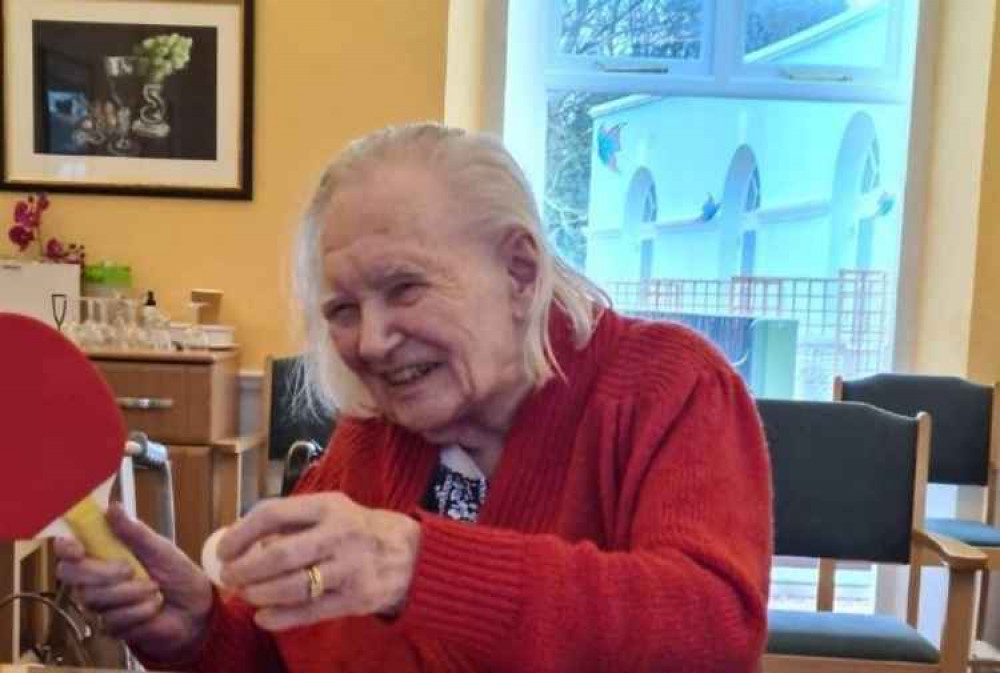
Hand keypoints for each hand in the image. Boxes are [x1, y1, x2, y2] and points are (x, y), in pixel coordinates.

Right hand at [54, 503, 212, 660]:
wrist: (195, 607)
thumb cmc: (176, 573)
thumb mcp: (159, 548)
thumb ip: (134, 532)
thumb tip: (113, 507)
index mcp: (105, 554)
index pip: (69, 551)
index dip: (66, 548)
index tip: (78, 550)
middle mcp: (96, 579)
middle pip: (72, 575)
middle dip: (101, 572)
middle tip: (130, 569)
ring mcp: (101, 604)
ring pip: (94, 599)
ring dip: (130, 593)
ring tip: (155, 588)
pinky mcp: (111, 626)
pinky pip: (113, 620)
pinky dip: (139, 611)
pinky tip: (154, 606)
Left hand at [218, 492, 420, 630]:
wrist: (414, 555)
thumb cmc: (361, 531)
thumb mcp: (333, 511)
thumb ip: (294, 522)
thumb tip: (242, 538)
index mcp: (329, 506)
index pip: (274, 514)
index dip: (242, 534)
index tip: (224, 550)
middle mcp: (339, 534)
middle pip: (279, 555)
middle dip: (245, 570)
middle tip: (231, 578)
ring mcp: (350, 568)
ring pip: (293, 586)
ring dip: (260, 594)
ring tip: (247, 596)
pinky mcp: (356, 598)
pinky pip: (310, 612)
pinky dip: (280, 617)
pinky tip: (264, 618)